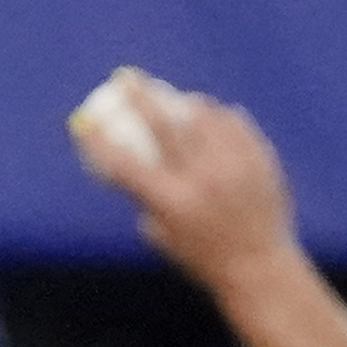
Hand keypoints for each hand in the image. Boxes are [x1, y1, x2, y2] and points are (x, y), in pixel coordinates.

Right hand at [68, 69, 300, 295]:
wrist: (260, 268)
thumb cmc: (205, 258)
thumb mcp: (164, 236)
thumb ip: (146, 200)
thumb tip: (129, 163)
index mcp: (172, 203)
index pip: (125, 164)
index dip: (100, 141)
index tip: (86, 121)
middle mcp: (201, 181)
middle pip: (163, 125)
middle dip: (139, 96)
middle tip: (126, 79)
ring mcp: (233, 167)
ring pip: (204, 116)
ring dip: (186, 104)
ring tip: (180, 101)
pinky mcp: (259, 161)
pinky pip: (235, 124)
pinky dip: (220, 117)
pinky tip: (215, 117)